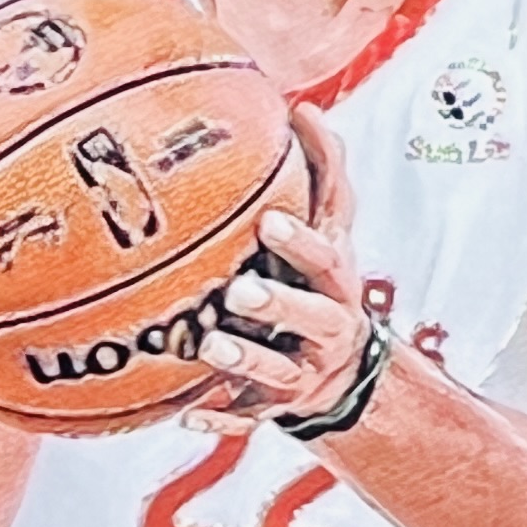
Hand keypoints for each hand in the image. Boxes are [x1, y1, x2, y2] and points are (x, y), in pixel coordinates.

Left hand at [198, 105, 373, 423]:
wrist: (340, 368)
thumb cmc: (320, 282)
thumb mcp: (331, 233)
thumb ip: (323, 177)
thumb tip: (305, 106)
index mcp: (336, 281)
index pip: (326, 256)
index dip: (301, 242)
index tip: (268, 222)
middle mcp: (325, 328)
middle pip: (311, 317)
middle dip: (279, 305)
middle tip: (238, 291)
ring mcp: (301, 372)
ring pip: (277, 371)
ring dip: (246, 361)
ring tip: (211, 346)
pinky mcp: (275, 408)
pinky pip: (247, 419)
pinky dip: (220, 419)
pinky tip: (186, 415)